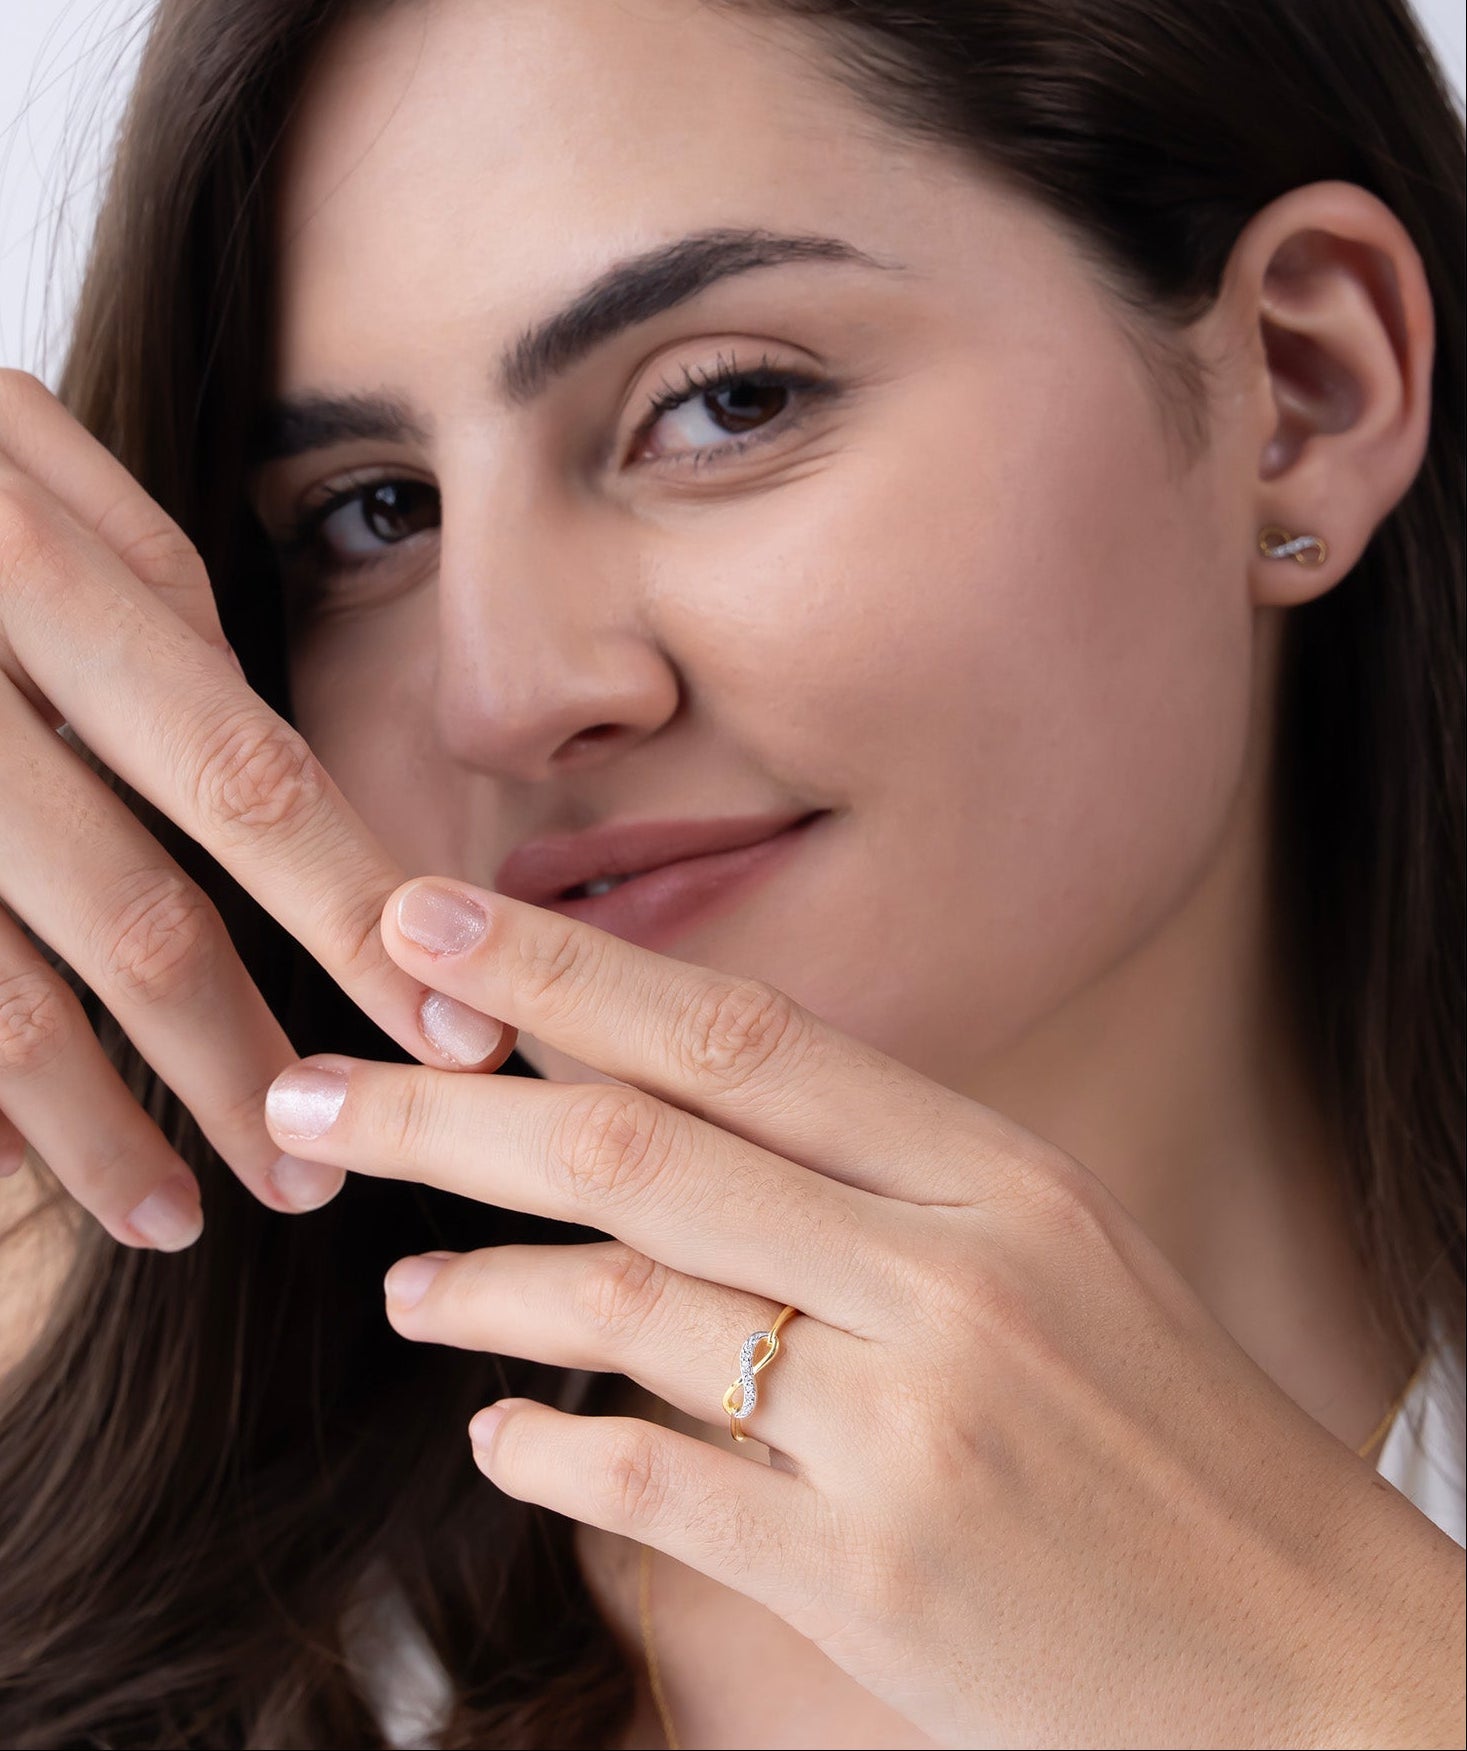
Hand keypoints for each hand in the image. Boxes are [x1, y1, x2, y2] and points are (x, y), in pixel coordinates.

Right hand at [0, 372, 507, 1248]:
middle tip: (321, 1178)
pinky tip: (25, 1171)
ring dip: (103, 1133)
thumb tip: (271, 765)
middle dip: (240, 1065)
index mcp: (31, 567)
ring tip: (183, 1217)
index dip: (355, 919)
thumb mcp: (23, 458)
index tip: (456, 1035)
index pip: (244, 777)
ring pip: (5, 1004)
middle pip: (133, 918)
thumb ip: (153, 594)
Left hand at [264, 877, 1463, 1748]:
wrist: (1308, 1646)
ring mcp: (908, 1429)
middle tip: (313, 1092)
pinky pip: (654, 1484)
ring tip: (400, 1278)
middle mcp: (947, 1276)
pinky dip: (546, 1447)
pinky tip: (495, 1432)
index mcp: (994, 1174)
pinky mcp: (875, 1579)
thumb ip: (876, 1187)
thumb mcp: (1051, 1255)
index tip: (423, 921)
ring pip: (627, 1311)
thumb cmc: (1165, 1433)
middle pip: (642, 1152)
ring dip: (481, 1287)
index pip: (739, 1037)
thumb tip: (674, 1127)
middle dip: (448, 1111)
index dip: (564, 972)